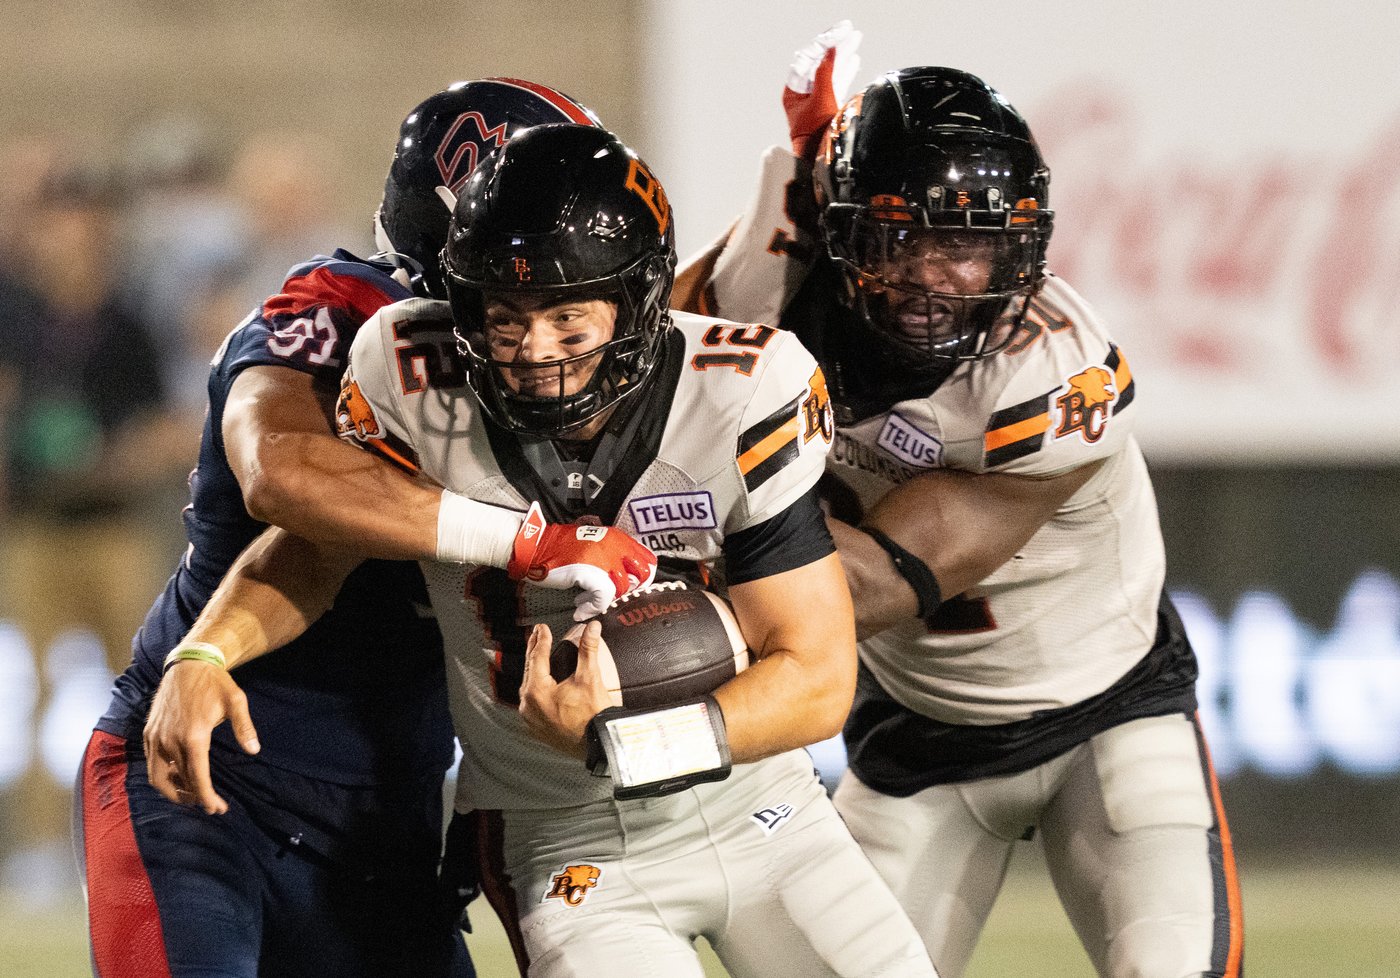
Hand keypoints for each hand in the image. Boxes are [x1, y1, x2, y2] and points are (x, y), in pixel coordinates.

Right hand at [143, 660, 260, 814]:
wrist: (188, 664)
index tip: (217, 809)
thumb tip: (254, 750)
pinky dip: (163, 777)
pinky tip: (180, 777)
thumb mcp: (236, 701)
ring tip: (194, 795)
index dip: (206, 797)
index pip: (197, 778)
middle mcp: (170, 740)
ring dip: (175, 792)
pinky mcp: (149, 733)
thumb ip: (244, 727)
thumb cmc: (215, 683)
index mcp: (193, 736)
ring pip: (159, 778)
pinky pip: (152, 764)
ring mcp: (156, 737)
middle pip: (179, 782)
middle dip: (195, 798)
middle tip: (211, 806)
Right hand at [507, 503, 657, 619]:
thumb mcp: (593, 544)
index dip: (643, 576)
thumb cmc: (560, 548)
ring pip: (622, 588)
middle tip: (615, 597)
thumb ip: (611, 555)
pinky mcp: (590, 571)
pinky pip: (603, 598)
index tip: (634, 587)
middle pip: (641, 574)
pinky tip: (581, 609)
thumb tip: (624, 576)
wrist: (536, 546)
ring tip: (590, 602)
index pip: (647, 558)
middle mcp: (614, 546)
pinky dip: (592, 608)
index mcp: (617, 538)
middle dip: (630, 590)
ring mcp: (603, 558)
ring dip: (608, 600)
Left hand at [518, 621, 614, 758]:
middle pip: (529, 671)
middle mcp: (528, 705)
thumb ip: (588, 649)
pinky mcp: (537, 728)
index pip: (538, 657)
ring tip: (538, 656)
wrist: (598, 745)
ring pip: (528, 687)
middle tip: (537, 636)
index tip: (543, 628)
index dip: (542, 640)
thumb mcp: (590, 677)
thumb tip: (592, 627)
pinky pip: (531, 702)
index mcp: (537, 691)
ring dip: (533, 670)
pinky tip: (541, 683)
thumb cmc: (593, 714)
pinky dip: (535, 689)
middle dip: (534, 651)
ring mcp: (531, 719)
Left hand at [783, 19, 862, 158]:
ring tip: (854, 40)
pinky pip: (835, 83)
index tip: (836, 35)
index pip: (807, 59)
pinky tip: (853, 61)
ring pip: (828, 71)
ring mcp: (813, 100)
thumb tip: (830, 50)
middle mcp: (801, 94)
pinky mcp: (825, 107)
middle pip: (818, 63)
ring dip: (842, 56)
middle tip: (847, 32)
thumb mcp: (822, 99)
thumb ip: (825, 72)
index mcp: (793, 91)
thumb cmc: (815, 134)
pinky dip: (844, 71)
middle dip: (834, 47)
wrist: (818, 160)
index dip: (822, 45)